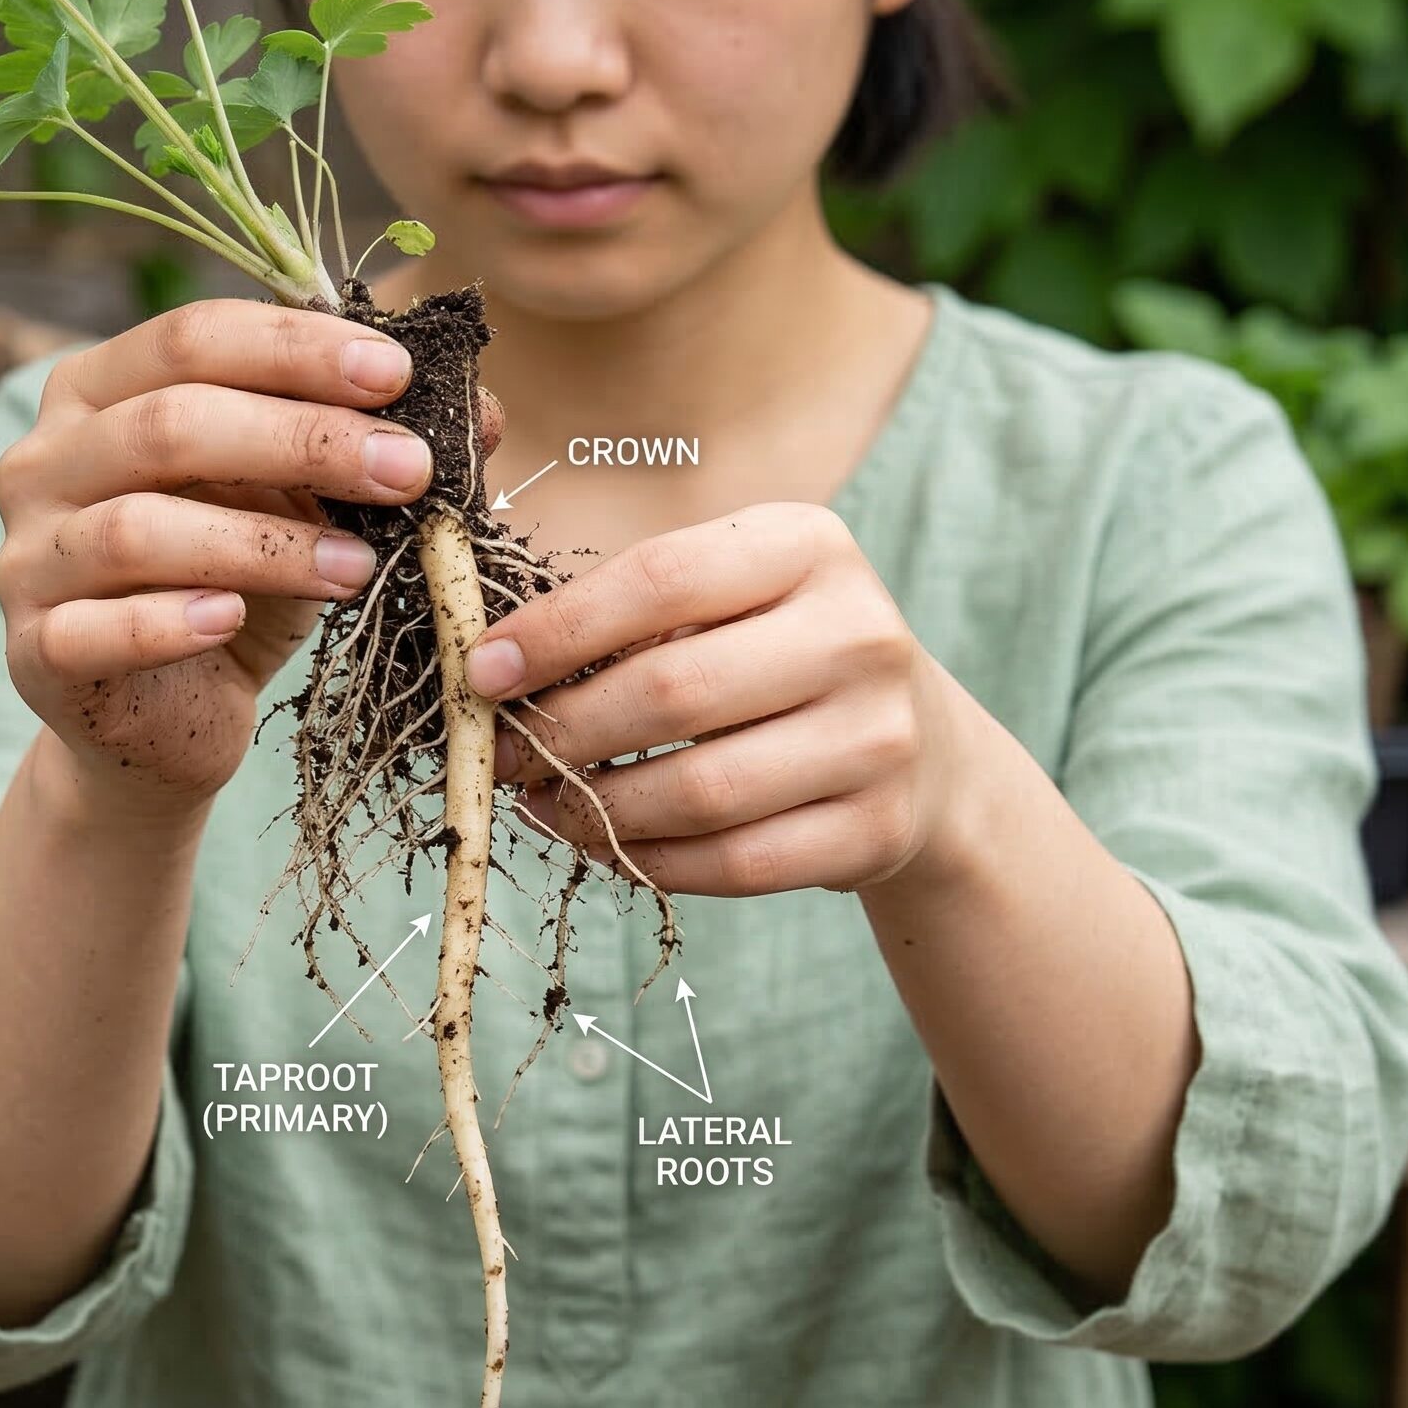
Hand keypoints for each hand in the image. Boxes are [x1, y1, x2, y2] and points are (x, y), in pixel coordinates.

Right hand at [0, 297, 500, 818]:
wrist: (168, 723)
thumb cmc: (238, 585)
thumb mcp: (308, 506)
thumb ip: (371, 447)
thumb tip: (479, 411)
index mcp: (97, 391)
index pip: (190, 338)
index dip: (296, 348)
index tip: (396, 376)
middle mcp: (43, 462)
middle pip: (168, 424)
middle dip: (303, 440)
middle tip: (408, 471)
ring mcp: (27, 558)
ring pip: (138, 529)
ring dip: (265, 541)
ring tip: (359, 565)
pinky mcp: (35, 653)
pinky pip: (98, 629)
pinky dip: (172, 621)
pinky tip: (235, 621)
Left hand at [463, 502, 968, 895]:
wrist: (925, 747)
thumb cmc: (780, 654)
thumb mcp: (732, 595)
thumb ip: (632, 611)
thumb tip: (493, 667)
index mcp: (808, 545)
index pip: (660, 580)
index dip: (558, 630)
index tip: (483, 671)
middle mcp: (859, 632)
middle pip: (673, 692)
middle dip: (562, 732)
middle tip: (499, 754)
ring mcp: (879, 737)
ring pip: (700, 791)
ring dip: (595, 807)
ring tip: (542, 802)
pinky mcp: (878, 828)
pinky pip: (736, 862)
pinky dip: (652, 860)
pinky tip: (607, 844)